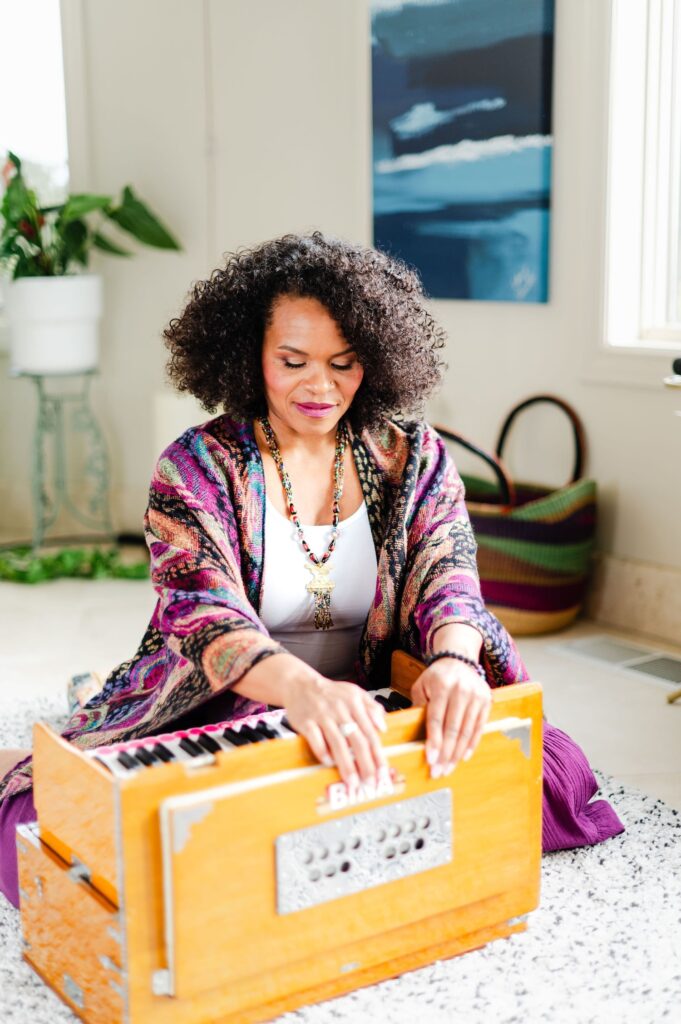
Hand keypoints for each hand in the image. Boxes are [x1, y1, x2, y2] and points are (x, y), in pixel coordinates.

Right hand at [284, 672, 387, 788]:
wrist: (300, 684)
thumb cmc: (330, 692)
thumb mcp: (355, 693)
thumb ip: (372, 708)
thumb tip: (383, 727)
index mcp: (355, 703)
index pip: (370, 733)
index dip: (377, 754)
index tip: (382, 772)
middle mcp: (340, 709)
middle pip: (356, 740)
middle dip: (365, 764)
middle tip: (370, 782)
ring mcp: (322, 715)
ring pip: (338, 743)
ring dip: (346, 765)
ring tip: (352, 782)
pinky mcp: (306, 721)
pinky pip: (315, 739)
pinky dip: (322, 752)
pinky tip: (329, 763)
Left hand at [410, 658, 490, 776]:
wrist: (458, 659)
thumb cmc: (436, 677)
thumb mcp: (421, 686)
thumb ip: (419, 707)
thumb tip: (415, 735)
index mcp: (442, 685)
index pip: (437, 718)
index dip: (434, 741)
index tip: (430, 760)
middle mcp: (461, 689)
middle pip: (453, 728)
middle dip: (445, 753)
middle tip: (438, 772)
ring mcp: (476, 695)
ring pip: (467, 731)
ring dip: (457, 753)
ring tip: (448, 768)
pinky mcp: (486, 701)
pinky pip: (479, 727)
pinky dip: (471, 744)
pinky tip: (463, 757)